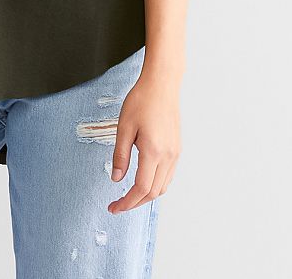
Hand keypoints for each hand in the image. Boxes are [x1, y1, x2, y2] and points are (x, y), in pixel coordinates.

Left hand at [108, 69, 180, 213]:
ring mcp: (175, 153)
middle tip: (118, 204)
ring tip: (129, 195)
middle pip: (153, 192)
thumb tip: (116, 179)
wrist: (162, 84)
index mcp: (153, 151)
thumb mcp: (123, 127)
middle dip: (135, 202)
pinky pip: (168, 175)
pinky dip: (155, 184)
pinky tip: (143, 180)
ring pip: (162, 186)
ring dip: (146, 195)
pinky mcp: (177, 148)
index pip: (141, 188)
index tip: (113, 207)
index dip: (126, 202)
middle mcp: (168, 156)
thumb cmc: (141, 100)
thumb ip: (120, 155)